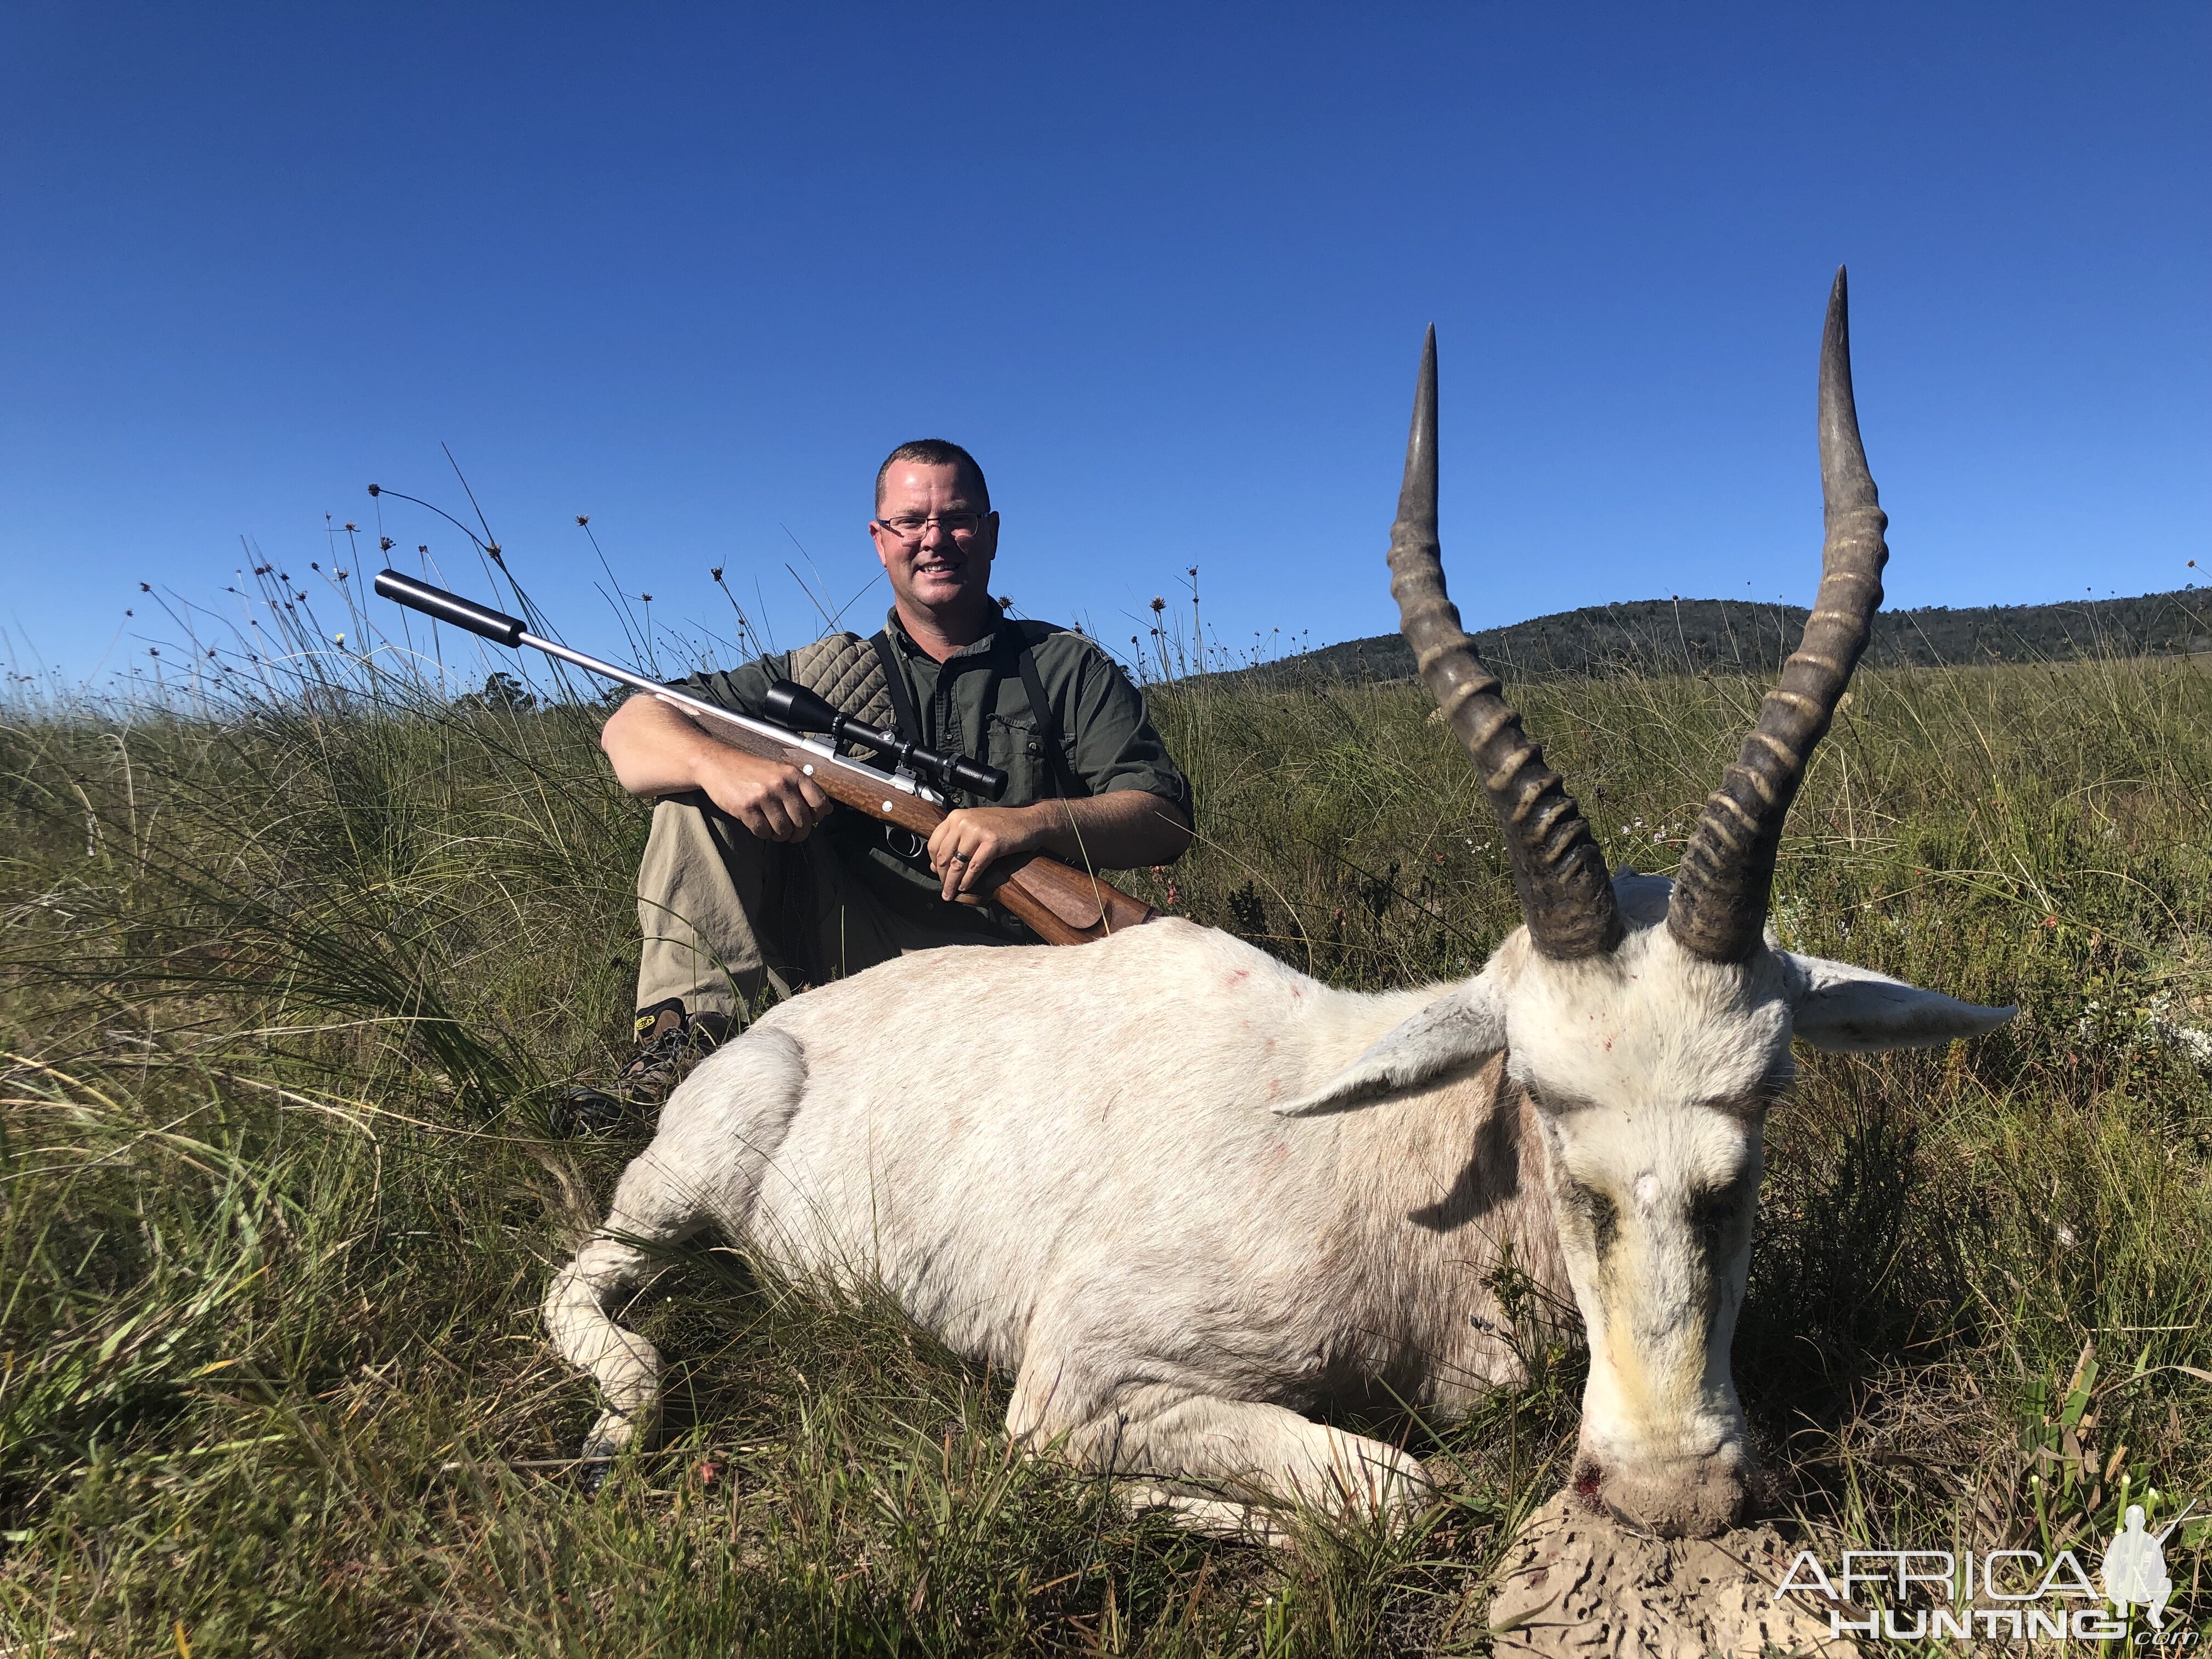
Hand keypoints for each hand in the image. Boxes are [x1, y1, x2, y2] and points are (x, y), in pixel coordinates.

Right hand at [700, 749, 832, 842]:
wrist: (717, 764)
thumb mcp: (779, 772)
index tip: (810, 820)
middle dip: (799, 833)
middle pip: (802, 821)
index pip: (819, 802)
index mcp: (792, 774)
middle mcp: (780, 784)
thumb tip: (827, 810)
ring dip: (780, 835)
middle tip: (792, 833)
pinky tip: (760, 825)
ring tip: (775, 829)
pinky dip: (763, 834)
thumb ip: (803, 789)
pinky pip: (763, 832)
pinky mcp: (745, 808)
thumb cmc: (750, 770)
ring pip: (783, 830)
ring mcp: (762, 797)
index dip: (817, 817)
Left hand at [928, 806, 1045, 901]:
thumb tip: (934, 866)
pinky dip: (969, 880)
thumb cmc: (1002, 826)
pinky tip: (966, 887)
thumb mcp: (973, 829)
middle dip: (943, 877)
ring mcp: (977, 831)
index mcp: (955, 817)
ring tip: (951, 894)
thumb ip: (954, 843)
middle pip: (943, 856)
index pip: (934, 843)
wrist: (1029, 822)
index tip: (938, 875)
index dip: (933, 863)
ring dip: (953, 883)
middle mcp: (963, 822)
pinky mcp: (992, 842)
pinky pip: (974, 867)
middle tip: (944, 890)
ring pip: (957, 863)